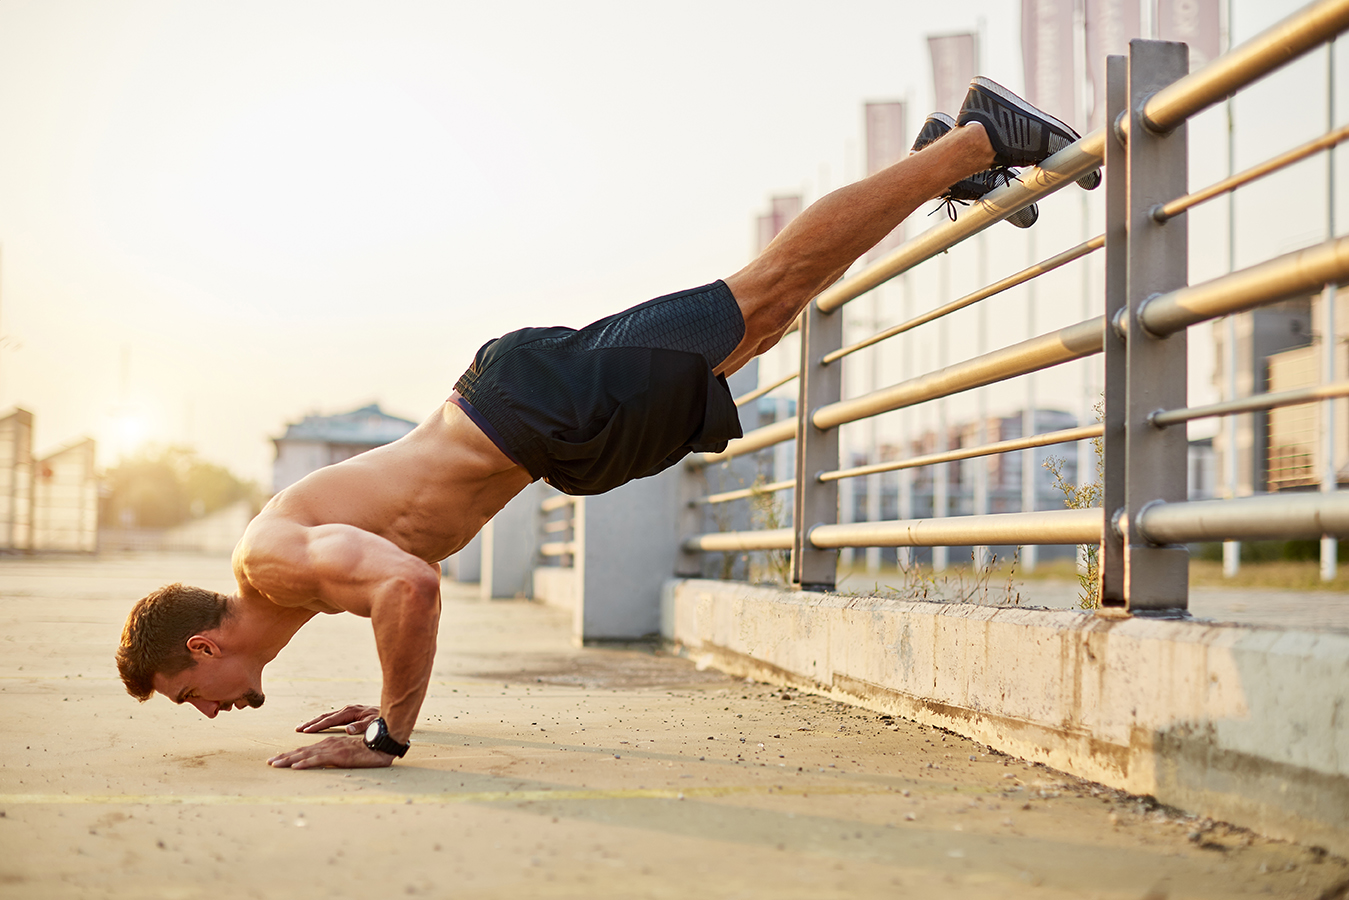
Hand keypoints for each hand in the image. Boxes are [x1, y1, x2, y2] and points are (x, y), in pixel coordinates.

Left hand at [268, 734, 394, 769]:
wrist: (381, 744)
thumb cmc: (368, 750)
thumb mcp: (349, 755)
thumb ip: (338, 757)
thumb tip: (328, 763)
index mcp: (329, 744)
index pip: (306, 750)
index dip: (292, 755)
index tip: (279, 759)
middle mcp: (327, 745)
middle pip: (302, 751)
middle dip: (284, 757)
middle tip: (269, 763)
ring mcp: (332, 749)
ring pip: (306, 755)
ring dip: (289, 760)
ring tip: (276, 764)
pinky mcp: (337, 755)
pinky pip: (318, 760)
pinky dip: (306, 763)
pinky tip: (295, 767)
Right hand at [295, 704, 379, 734]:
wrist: (390, 713)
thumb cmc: (382, 720)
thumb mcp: (373, 723)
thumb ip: (361, 726)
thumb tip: (348, 730)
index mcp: (350, 712)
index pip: (330, 720)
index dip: (318, 726)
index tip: (306, 731)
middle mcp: (347, 710)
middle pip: (325, 716)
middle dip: (311, 723)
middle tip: (298, 729)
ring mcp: (347, 711)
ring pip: (327, 717)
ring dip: (315, 722)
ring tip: (302, 728)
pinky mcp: (349, 714)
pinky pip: (332, 718)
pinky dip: (322, 722)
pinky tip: (317, 726)